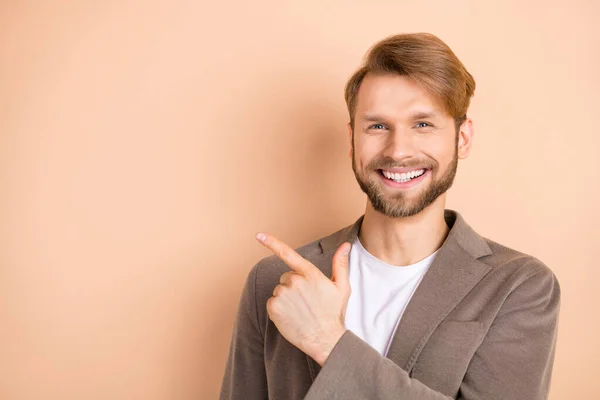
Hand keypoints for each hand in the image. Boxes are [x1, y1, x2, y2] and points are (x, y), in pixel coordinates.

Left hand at [256, 232, 351, 365]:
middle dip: (294, 285)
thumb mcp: (342, 287)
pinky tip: (292, 316)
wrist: (325, 340)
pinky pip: (272, 302)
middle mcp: (294, 281)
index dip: (272, 242)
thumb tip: (346, 245)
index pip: (288, 254)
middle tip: (307, 300)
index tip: (259, 235)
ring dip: (287, 297)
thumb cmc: (334, 313)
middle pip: (287, 277)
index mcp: (310, 274)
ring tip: (301, 310)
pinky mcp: (274, 307)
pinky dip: (279, 308)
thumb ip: (340, 264)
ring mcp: (283, 295)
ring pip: (279, 290)